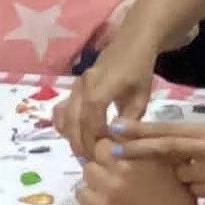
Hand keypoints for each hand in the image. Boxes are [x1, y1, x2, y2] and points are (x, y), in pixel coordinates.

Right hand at [53, 35, 157, 158]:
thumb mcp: (141, 96)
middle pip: (73, 120)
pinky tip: (75, 136)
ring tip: (83, 153)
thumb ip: (130, 118)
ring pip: (65, 115)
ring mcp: (76, 86)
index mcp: (100, 87)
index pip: (90, 119)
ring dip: (71, 136)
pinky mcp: (74, 88)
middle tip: (89, 161)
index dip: (93, 139)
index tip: (100, 155)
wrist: (131, 43)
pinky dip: (65, 124)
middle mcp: (83, 86)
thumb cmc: (139, 70)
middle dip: (80, 143)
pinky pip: (63, 108)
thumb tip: (119, 140)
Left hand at [77, 139, 204, 204]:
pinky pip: (81, 191)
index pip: (117, 134)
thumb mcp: (172, 167)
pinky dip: (90, 193)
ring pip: (88, 169)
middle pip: (99, 148)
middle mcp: (123, 166)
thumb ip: (152, 150)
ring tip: (109, 185)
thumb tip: (133, 138)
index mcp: (144, 153)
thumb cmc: (180, 202)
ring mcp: (108, 187)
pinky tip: (103, 199)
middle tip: (115, 168)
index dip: (117, 142)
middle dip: (105, 156)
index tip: (121, 149)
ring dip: (97, 174)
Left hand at [106, 121, 204, 203]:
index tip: (115, 128)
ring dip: (183, 181)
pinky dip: (202, 193)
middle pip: (167, 149)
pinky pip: (200, 194)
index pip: (169, 130)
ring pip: (182, 178)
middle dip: (138, 150)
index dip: (141, 130)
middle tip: (111, 150)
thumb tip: (162, 142)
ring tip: (202, 179)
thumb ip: (195, 141)